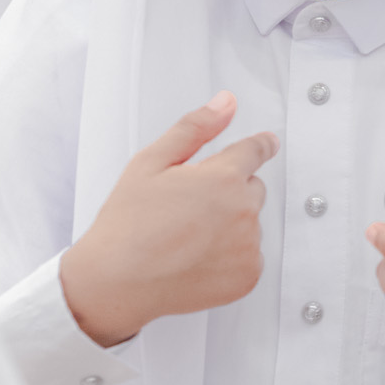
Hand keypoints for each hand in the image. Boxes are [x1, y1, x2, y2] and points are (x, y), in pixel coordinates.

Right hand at [61, 92, 277, 346]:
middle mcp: (244, 211)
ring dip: (230, 225)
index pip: (256, 151)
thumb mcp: (151, 162)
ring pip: (249, 224)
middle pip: (252, 189)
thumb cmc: (128, 221)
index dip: (259, 145)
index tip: (267, 143)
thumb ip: (194, 128)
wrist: (117, 281)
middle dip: (229, 191)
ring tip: (186, 237)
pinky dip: (231, 256)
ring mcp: (248, 247)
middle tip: (189, 207)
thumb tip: (226, 103)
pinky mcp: (248, 276)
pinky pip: (249, 256)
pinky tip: (196, 259)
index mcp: (223, 178)